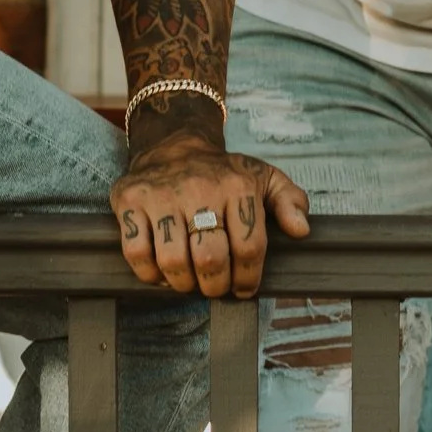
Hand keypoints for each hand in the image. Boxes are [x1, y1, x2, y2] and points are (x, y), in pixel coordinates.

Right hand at [109, 129, 312, 299]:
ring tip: (190, 280)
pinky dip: (150, 274)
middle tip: (215, 286)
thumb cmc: (221, 172)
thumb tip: (301, 230)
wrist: (173, 144)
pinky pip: (137, 253)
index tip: (244, 287)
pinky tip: (162, 270)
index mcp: (237, 185)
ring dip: (183, 283)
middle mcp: (200, 188)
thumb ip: (289, 201)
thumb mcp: (263, 177)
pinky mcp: (130, 202)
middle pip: (211, 259)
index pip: (249, 247)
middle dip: (215, 285)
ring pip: (173, 261)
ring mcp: (163, 195)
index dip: (248, 277)